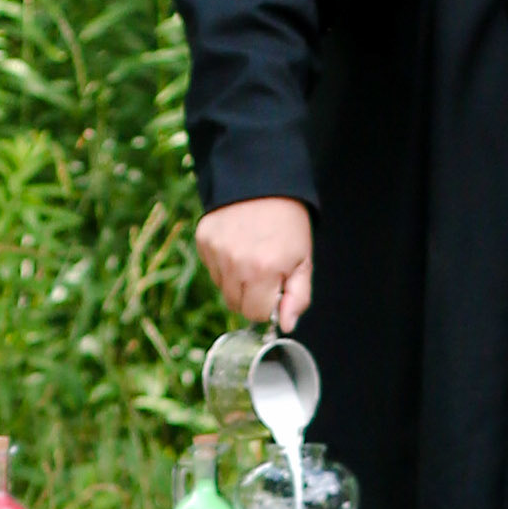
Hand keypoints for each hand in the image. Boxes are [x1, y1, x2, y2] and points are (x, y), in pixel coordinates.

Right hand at [195, 198, 313, 330]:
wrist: (265, 182)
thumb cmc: (288, 224)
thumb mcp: (304, 261)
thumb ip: (297, 297)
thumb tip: (284, 325)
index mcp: (264, 271)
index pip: (255, 314)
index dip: (267, 305)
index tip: (275, 288)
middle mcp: (236, 263)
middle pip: (236, 305)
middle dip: (251, 296)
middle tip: (264, 272)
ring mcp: (216, 251)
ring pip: (223, 288)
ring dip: (237, 280)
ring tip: (251, 254)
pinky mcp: (203, 240)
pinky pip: (211, 268)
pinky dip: (224, 263)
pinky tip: (238, 243)